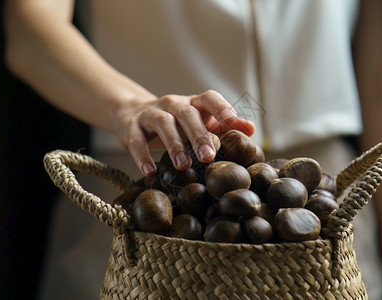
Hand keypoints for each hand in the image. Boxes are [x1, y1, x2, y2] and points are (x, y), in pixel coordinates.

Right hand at [110, 90, 254, 176]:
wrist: (132, 114)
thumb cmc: (175, 123)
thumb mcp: (198, 121)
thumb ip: (223, 126)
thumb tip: (251, 129)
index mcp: (192, 103)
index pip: (209, 98)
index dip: (221, 106)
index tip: (231, 120)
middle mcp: (172, 104)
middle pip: (187, 113)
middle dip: (198, 134)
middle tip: (208, 157)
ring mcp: (150, 114)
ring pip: (163, 123)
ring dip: (174, 144)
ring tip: (183, 165)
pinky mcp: (131, 127)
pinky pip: (136, 140)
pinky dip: (142, 156)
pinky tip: (150, 172)